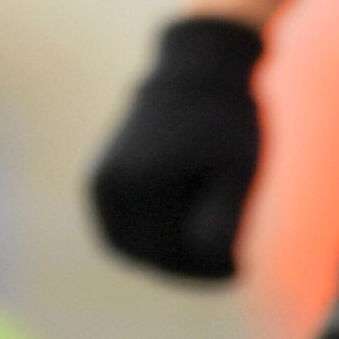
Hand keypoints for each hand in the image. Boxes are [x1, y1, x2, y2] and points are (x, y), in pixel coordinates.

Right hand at [87, 15, 266, 279]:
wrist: (198, 68)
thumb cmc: (226, 120)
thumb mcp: (238, 170)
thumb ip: (221, 220)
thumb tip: (201, 257)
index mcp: (135, 184)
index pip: (169, 260)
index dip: (209, 270)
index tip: (241, 263)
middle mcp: (106, 186)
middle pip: (150, 258)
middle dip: (191, 262)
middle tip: (231, 252)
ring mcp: (97, 184)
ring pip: (136, 250)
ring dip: (172, 250)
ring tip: (209, 223)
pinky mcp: (99, 182)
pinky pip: (127, 232)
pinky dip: (156, 234)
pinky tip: (187, 213)